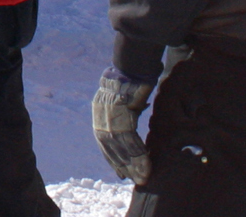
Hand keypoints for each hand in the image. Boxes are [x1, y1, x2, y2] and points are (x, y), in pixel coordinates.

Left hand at [92, 68, 154, 185]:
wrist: (132, 66)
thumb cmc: (131, 81)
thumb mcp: (125, 102)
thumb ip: (124, 116)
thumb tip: (130, 130)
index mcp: (100, 113)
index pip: (104, 142)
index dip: (113, 158)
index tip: (120, 173)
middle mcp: (101, 116)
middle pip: (111, 147)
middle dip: (123, 165)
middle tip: (135, 180)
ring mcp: (109, 116)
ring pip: (121, 147)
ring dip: (133, 165)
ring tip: (143, 177)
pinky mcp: (121, 115)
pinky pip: (130, 141)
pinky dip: (139, 156)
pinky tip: (146, 166)